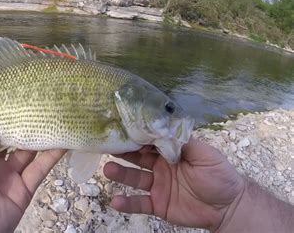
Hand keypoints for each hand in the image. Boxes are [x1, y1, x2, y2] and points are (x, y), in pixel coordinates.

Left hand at [0, 101, 64, 232]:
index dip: (1, 110)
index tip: (12, 90)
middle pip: (13, 135)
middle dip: (24, 119)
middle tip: (39, 97)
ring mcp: (10, 175)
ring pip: (30, 150)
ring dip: (42, 133)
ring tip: (56, 112)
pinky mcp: (23, 190)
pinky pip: (39, 170)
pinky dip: (52, 155)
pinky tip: (62, 138)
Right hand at [103, 138, 245, 230]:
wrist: (229, 207)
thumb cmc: (220, 176)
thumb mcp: (206, 154)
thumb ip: (185, 142)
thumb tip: (165, 131)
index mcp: (170, 152)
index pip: (150, 142)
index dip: (137, 136)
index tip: (123, 129)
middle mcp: (160, 166)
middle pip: (137, 157)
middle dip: (123, 151)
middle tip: (107, 145)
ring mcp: (157, 186)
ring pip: (134, 178)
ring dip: (120, 173)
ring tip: (107, 169)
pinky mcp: (157, 205)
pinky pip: (139, 203)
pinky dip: (127, 203)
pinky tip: (115, 201)